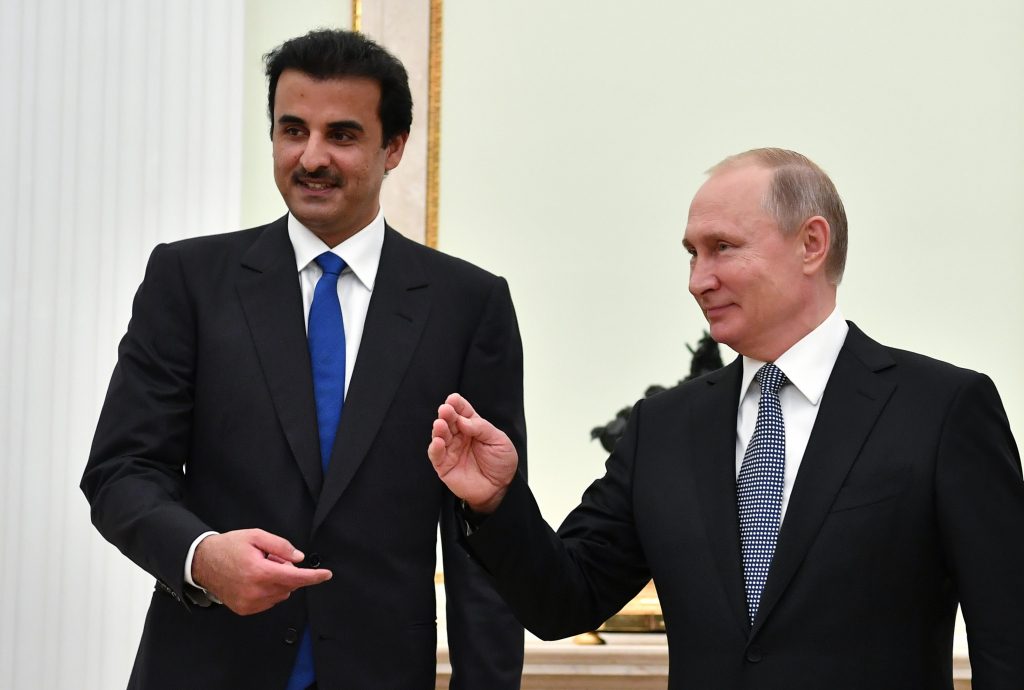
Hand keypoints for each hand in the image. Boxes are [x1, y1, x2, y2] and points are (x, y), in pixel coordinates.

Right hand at [191, 529, 332, 615]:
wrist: (202, 562)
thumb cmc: (229, 547)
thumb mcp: (256, 537)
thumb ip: (280, 546)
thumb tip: (298, 558)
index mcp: (259, 572)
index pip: (294, 578)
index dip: (313, 577)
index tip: (326, 575)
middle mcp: (255, 591)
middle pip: (289, 585)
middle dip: (287, 571)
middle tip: (271, 559)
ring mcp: (249, 603)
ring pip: (281, 595)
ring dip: (278, 582)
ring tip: (259, 568)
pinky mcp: (244, 609)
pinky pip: (269, 601)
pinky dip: (269, 591)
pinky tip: (254, 579)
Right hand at [428, 393, 518, 513]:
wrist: (501, 488)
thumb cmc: (501, 463)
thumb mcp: (499, 441)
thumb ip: (482, 428)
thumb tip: (463, 420)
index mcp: (472, 426)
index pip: (462, 411)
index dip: (457, 404)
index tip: (453, 399)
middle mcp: (459, 436)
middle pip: (449, 421)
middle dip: (446, 414)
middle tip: (445, 410)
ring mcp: (451, 450)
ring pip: (440, 436)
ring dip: (439, 429)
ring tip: (440, 424)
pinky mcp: (444, 466)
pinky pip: (436, 455)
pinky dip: (435, 448)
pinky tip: (438, 442)